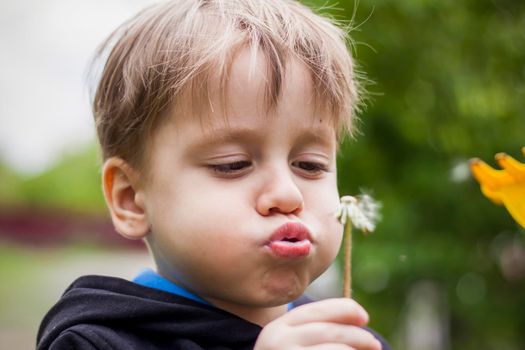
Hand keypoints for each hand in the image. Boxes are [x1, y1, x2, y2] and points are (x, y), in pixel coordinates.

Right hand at [254, 298, 381, 349]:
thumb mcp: (289, 343)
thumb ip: (314, 330)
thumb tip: (359, 319)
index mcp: (276, 328)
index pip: (315, 311)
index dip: (343, 309)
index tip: (365, 317)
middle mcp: (277, 344)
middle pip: (328, 332)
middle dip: (357, 336)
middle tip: (375, 344)